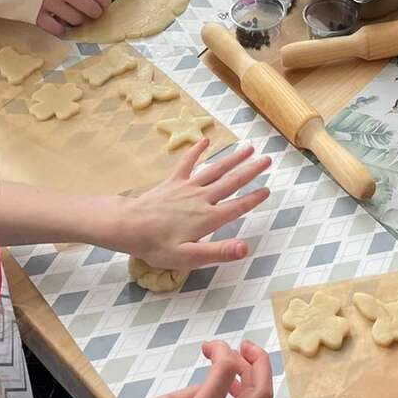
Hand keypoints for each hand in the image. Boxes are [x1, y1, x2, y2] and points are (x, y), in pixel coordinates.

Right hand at [35, 0, 108, 35]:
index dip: (104, 3)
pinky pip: (57, 30)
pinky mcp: (38, 16)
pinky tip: (58, 23)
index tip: (103, 5)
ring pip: (77, 21)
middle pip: (92, 11)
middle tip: (90, 13)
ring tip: (71, 15)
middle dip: (94, 14)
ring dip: (77, 21)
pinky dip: (60, 29)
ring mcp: (51, 4)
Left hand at [120, 142, 270, 268]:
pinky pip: (187, 163)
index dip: (253, 198)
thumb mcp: (189, 257)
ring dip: (233, 158)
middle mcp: (202, 198)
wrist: (129, 226)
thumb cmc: (158, 246)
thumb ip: (218, 252)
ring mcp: (188, 187)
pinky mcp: (173, 181)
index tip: (268, 189)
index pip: (237, 206)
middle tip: (268, 159)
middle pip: (231, 182)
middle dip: (251, 170)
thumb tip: (245, 248)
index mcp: (209, 218)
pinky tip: (205, 140)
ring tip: (249, 147)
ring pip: (216, 169)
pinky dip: (196, 150)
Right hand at [142, 341, 272, 397]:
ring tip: (236, 366)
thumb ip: (182, 395)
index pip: (227, 370)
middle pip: (262, 391)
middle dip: (260, 361)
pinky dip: (244, 397)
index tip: (208, 347)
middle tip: (244, 346)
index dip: (221, 349)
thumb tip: (205, 385)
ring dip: (252, 378)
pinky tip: (231, 392)